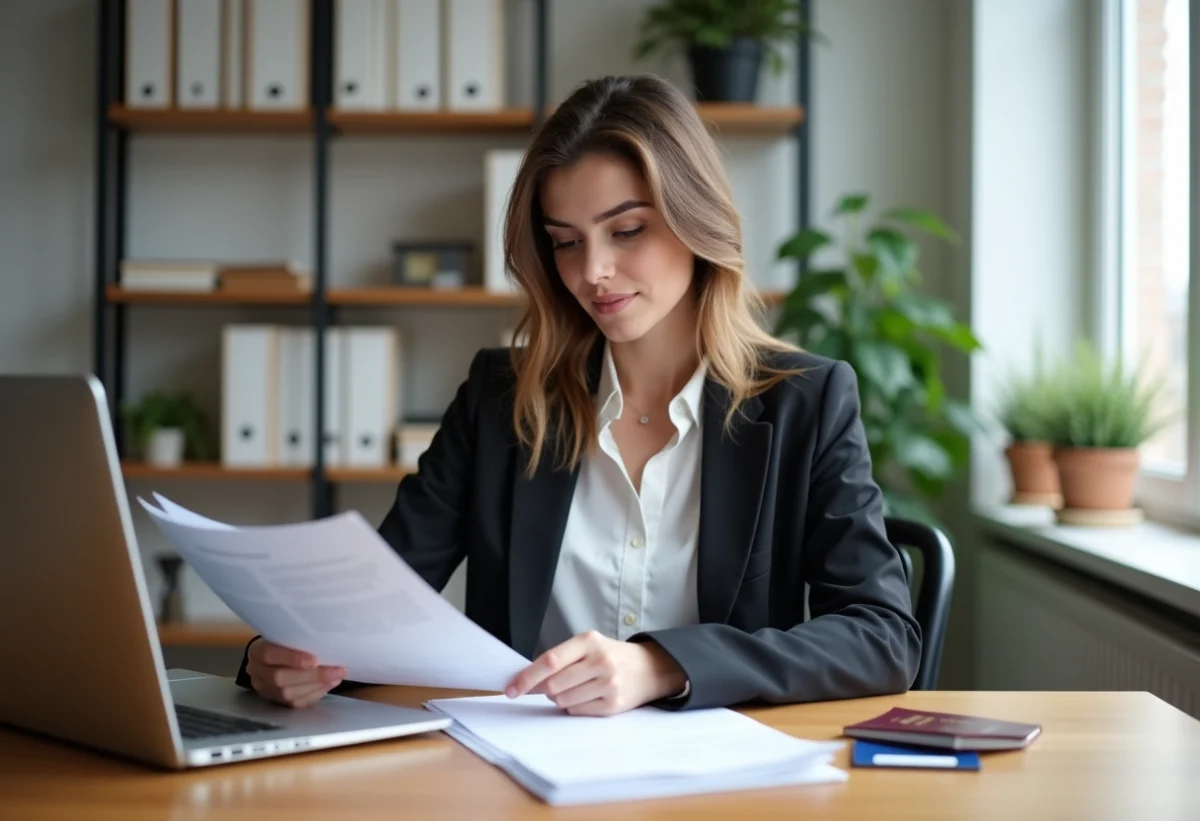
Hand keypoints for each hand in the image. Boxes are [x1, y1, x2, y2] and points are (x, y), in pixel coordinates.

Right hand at [246, 638, 346, 708]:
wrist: (270, 659)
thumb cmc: (283, 643)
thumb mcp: (287, 636)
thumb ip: (300, 640)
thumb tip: (328, 645)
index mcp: (257, 651)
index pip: (270, 654)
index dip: (292, 659)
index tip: (315, 660)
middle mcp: (257, 672)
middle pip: (280, 678)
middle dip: (312, 676)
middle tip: (336, 670)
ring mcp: (265, 689)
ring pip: (289, 694)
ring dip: (317, 686)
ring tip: (336, 677)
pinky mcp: (276, 701)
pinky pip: (296, 703)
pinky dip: (315, 694)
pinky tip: (329, 685)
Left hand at [504, 631, 686, 715]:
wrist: (650, 668)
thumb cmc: (610, 656)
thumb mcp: (588, 646)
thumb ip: (560, 659)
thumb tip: (526, 681)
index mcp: (589, 641)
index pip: (550, 660)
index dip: (527, 676)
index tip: (510, 689)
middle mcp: (601, 661)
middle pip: (553, 685)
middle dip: (545, 690)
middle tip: (553, 686)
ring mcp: (609, 684)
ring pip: (563, 701)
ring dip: (560, 698)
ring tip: (578, 688)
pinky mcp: (614, 705)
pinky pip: (577, 711)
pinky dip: (574, 707)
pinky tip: (588, 697)